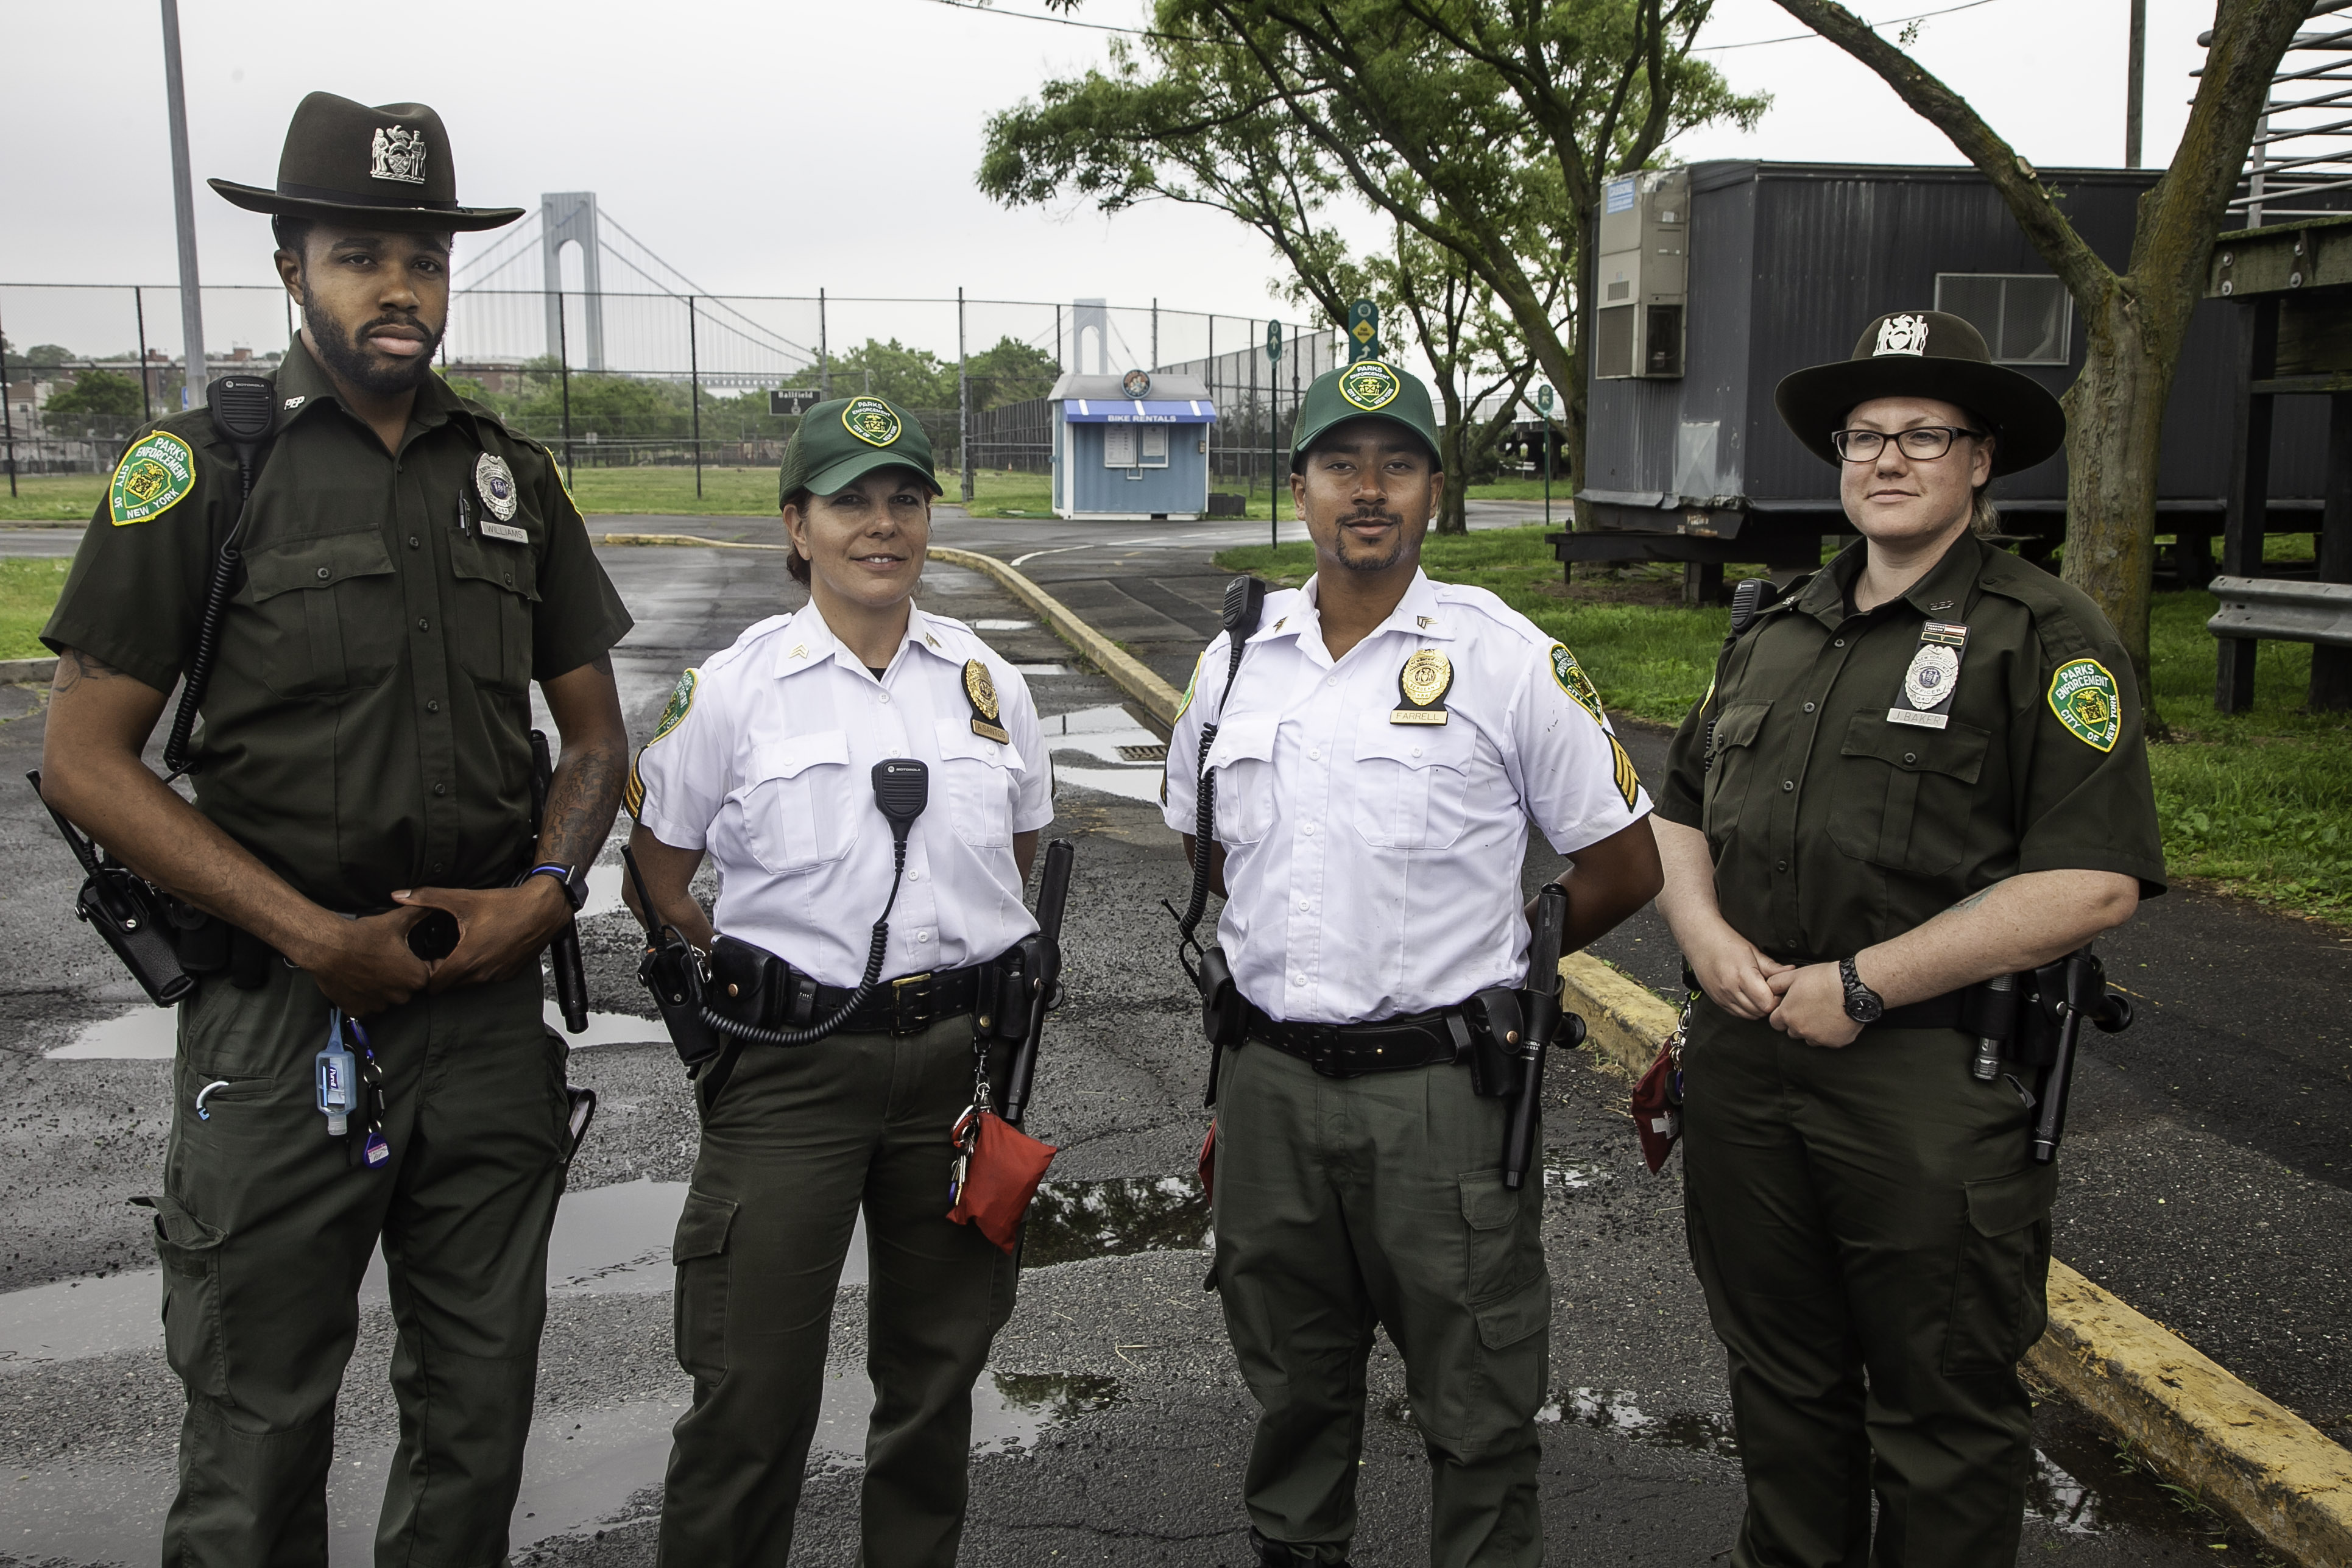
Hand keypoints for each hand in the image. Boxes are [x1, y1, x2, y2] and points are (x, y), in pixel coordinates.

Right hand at [295, 907, 434, 1016]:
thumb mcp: (396, 921)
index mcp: (416, 977)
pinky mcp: (359, 1010)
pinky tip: (357, 982)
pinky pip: (367, 1008)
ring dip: (381, 990)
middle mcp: (401, 996)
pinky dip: (363, 998)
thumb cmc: (363, 936)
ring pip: (386, 1000)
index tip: (400, 958)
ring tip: (368, 970)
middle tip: (382, 962)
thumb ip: (419, 913)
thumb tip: (431, 904)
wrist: (329, 948)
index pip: (423, 976)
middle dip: (397, 979)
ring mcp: (379, 1006)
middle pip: (405, 990)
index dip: (412, 966)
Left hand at [393, 879, 570, 993]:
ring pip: (468, 984)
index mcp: (466, 960)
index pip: (433, 985)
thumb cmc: (505, 905)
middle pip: (449, 987)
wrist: (543, 910)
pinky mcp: (509, 975)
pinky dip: (478, 971)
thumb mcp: (463, 899)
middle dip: (440, 975)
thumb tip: (397, 895)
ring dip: (460, 974)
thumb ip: (427, 898)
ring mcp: (497, 976)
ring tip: (457, 953)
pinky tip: (480, 951)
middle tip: (437, 956)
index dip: (423, 975)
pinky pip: (486, 980)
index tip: (423, 961)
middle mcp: (481, 974)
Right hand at [1685, 921, 1795, 1019]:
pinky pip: (1737, 1014)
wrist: (1701, 941)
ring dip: (1758, 1008)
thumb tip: (1791, 972)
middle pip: (1759, 1011)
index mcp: (1742, 975)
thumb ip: (1772, 967)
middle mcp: (1730, 989)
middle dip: (1769, 1004)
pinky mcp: (1717, 1000)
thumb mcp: (1753, 951)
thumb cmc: (1726, 943)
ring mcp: (1722, 996)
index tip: (1778, 990)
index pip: (1767, 1002)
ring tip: (1760, 994)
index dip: (1776, 998)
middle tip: (1771, 992)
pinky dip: (1746, 1009)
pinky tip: (1748, 996)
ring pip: (1749, 1015)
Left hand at [1765, 962, 1861, 1048]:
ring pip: (1810, 1039)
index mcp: (1787, 1015)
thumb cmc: (1824, 979)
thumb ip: (1776, 984)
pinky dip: (1830, 1034)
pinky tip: (1836, 1019)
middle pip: (1792, 1032)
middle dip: (1797, 1023)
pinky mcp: (1835, 1043)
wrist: (1853, 987)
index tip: (1791, 1007)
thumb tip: (1767, 988)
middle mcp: (1800, 1030)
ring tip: (1824, 1013)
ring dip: (1813, 1030)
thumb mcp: (1794, 975)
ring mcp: (1818, 1038)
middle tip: (1810, 1008)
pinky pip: (1828, 1041)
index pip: (1775, 1023)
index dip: (1782, 1014)